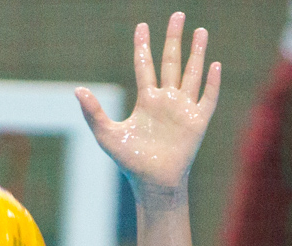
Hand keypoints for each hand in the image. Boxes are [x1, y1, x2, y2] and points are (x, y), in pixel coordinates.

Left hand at [76, 13, 219, 195]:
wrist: (152, 182)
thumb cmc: (130, 162)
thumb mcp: (106, 135)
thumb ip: (93, 112)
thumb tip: (77, 90)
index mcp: (146, 100)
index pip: (145, 65)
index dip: (143, 46)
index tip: (142, 25)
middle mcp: (166, 100)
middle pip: (172, 62)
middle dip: (174, 38)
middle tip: (178, 15)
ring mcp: (183, 109)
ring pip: (192, 73)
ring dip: (197, 53)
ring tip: (200, 31)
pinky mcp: (197, 122)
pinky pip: (207, 98)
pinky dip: (212, 83)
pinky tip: (214, 65)